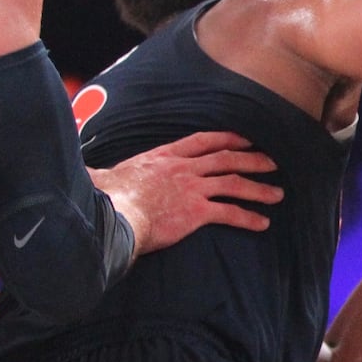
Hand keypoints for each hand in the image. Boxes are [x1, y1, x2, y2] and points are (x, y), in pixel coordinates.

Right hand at [93, 131, 283, 257]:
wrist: (113, 214)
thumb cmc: (104, 198)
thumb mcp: (105, 176)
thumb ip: (103, 173)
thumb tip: (85, 174)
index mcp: (164, 156)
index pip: (203, 141)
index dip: (227, 138)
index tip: (245, 139)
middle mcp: (183, 168)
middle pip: (226, 158)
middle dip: (253, 159)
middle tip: (273, 162)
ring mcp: (192, 188)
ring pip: (234, 182)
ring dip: (258, 188)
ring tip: (277, 194)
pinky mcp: (197, 211)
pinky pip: (230, 212)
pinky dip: (248, 217)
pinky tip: (262, 222)